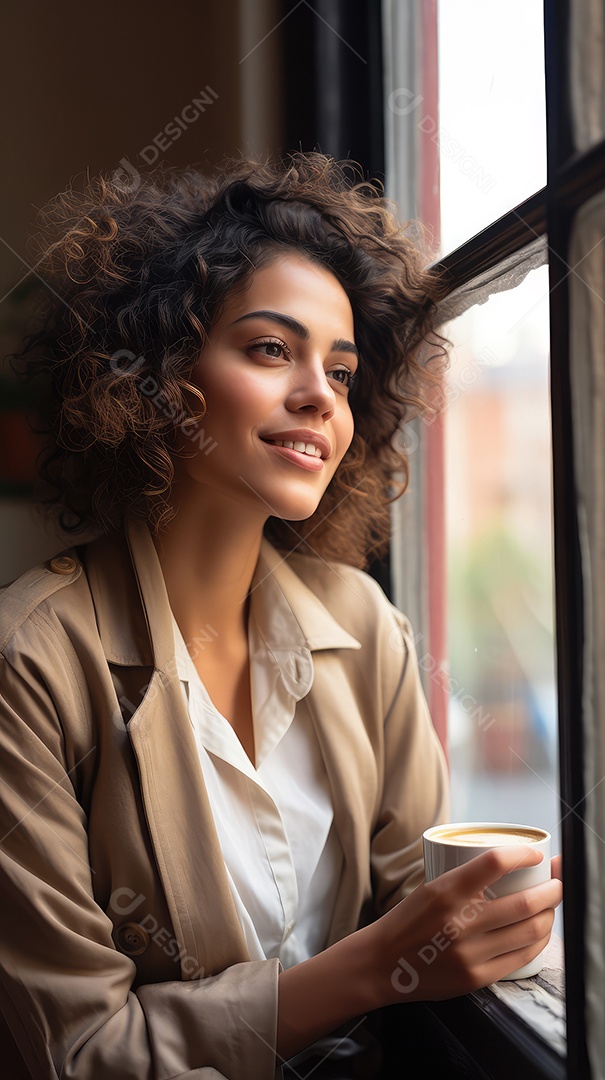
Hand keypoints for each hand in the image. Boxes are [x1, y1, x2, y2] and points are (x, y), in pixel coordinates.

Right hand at [366, 846, 562, 1003]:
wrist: (382, 963)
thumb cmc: (409, 922)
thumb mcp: (432, 889)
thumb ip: (468, 881)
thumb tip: (510, 866)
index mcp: (446, 891)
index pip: (495, 862)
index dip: (523, 854)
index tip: (536, 854)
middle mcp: (460, 921)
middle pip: (525, 901)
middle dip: (553, 889)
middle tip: (558, 882)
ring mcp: (470, 952)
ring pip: (530, 930)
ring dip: (549, 915)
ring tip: (551, 907)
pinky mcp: (476, 977)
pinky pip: (521, 957)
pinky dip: (538, 941)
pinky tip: (540, 933)